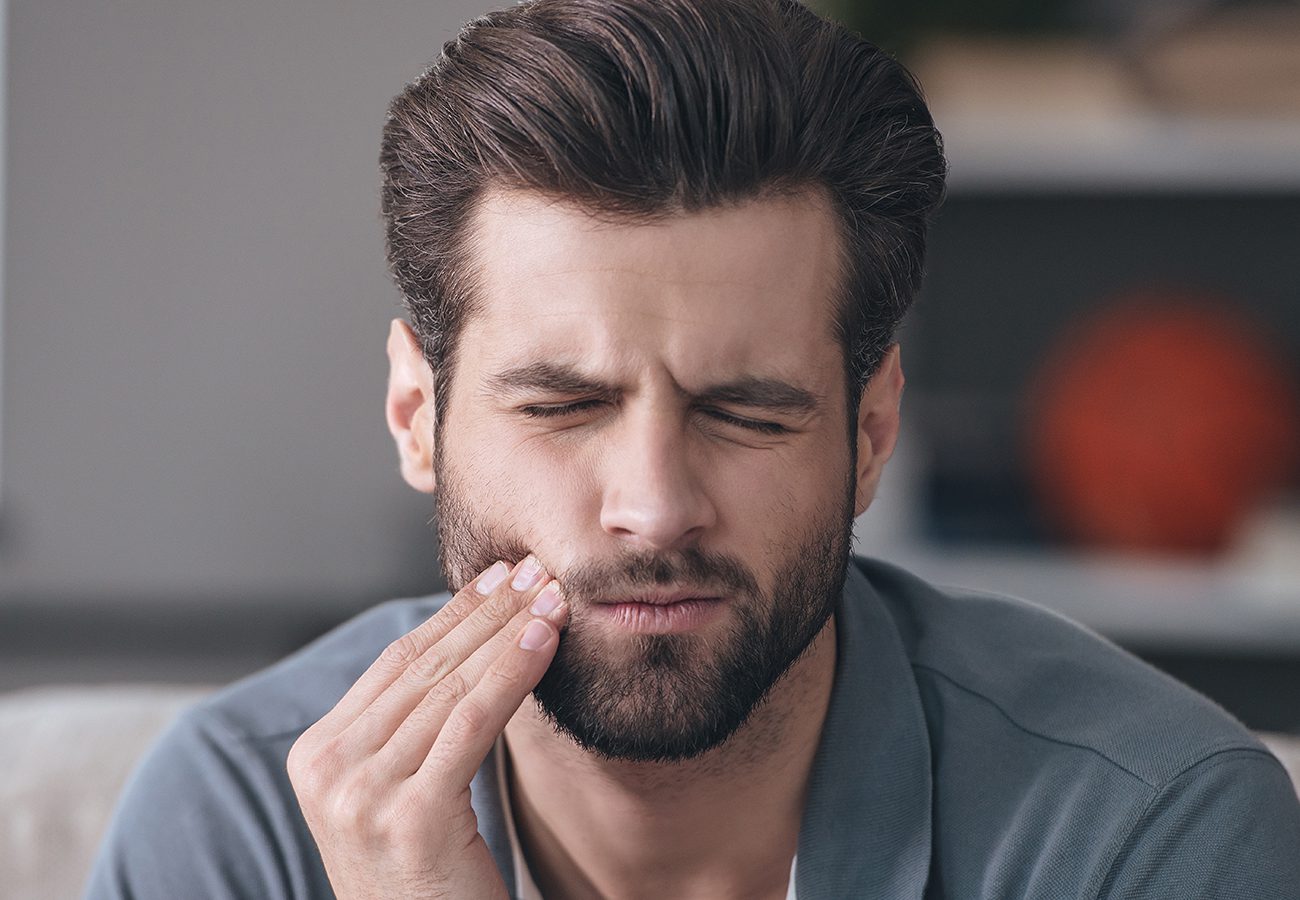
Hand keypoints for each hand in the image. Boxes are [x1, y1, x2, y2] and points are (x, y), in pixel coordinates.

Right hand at [286, 556, 566, 898]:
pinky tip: (544, 641)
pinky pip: (471, 723)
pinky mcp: (410, 817)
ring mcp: (362, 794)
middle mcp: (328, 770)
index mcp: (316, 756)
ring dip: (509, 632)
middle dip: (487, 611)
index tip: (498, 577)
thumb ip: (409, 729)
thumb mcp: (399, 793)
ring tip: (553, 597)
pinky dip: (512, 673)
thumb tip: (467, 641)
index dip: (452, 615)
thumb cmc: (426, 879)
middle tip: (536, 570)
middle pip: (423, 667)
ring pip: (451, 687)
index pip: (394, 663)